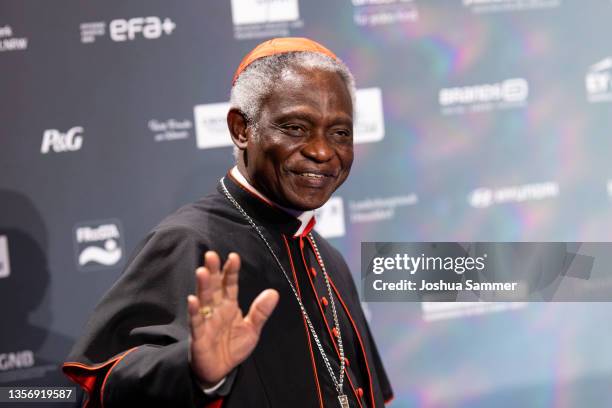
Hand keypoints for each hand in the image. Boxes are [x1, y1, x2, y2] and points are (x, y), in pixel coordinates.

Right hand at [187, 251, 278, 385]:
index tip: (234, 257)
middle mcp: (216, 309)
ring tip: (202, 271)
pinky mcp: (199, 336)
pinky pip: (196, 322)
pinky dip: (194, 311)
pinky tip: (192, 300)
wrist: (219, 371)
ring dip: (203, 286)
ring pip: (204, 300)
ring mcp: (206, 321)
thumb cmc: (233, 347)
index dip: (231, 271)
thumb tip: (274, 292)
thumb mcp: (251, 329)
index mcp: (229, 305)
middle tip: (211, 255)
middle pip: (214, 287)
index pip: (230, 284)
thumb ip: (260, 312)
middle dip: (213, 271)